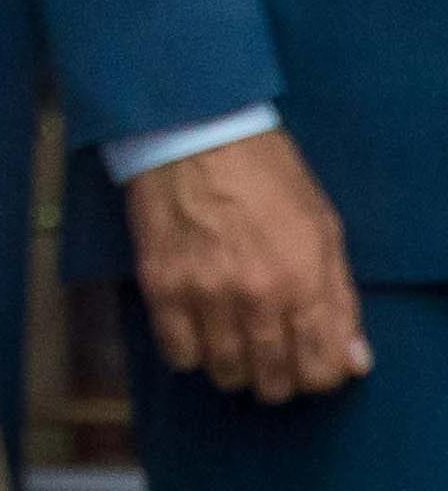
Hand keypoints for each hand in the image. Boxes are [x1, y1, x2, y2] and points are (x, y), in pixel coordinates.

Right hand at [130, 128, 371, 403]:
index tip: (308, 366)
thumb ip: (340, 299)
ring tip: (233, 350)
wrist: (192, 133)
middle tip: (270, 366)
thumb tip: (354, 360)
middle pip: (271, 378)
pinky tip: (196, 335)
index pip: (320, 369)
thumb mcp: (324, 229)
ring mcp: (205, 294)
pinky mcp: (161, 286)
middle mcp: (257, 296)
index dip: (318, 377)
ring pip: (224, 370)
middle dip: (276, 381)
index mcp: (304, 280)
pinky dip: (189, 355)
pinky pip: (177, 351)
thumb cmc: (267, 176)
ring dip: (234, 370)